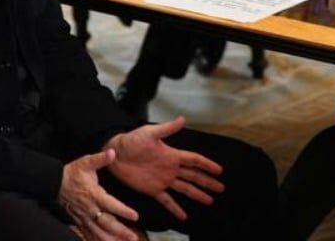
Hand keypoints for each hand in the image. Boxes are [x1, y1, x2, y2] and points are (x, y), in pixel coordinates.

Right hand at [58, 148, 140, 240]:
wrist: (54, 183)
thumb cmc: (72, 173)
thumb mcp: (86, 162)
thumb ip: (100, 159)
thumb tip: (112, 152)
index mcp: (93, 194)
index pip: (110, 204)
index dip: (123, 211)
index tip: (135, 216)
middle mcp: (89, 208)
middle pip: (106, 222)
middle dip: (120, 230)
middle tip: (133, 237)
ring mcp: (83, 217)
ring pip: (98, 231)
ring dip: (110, 238)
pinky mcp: (78, 221)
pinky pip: (88, 234)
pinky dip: (96, 240)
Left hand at [105, 117, 224, 220]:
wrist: (114, 154)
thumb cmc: (131, 141)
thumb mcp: (149, 133)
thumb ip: (167, 129)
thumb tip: (183, 119)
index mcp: (172, 155)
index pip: (194, 160)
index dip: (207, 165)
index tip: (219, 170)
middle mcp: (171, 169)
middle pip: (194, 176)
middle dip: (207, 182)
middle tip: (220, 188)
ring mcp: (163, 180)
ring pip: (184, 189)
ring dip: (197, 195)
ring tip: (209, 201)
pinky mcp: (152, 190)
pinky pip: (166, 200)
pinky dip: (175, 208)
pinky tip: (183, 216)